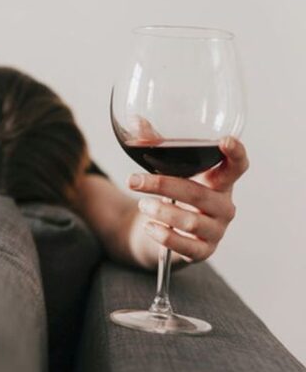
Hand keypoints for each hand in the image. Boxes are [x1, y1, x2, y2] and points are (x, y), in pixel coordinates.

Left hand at [127, 137, 248, 261]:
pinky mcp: (203, 251)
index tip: (225, 140)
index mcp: (219, 181)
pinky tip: (148, 226)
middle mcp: (223, 205)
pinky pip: (185, 246)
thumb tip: (134, 120)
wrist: (160, 232)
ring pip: (190, 222)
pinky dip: (164, 235)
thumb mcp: (165, 169)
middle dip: (162, 185)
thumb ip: (153, 144)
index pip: (237, 166)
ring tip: (141, 204)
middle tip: (133, 180)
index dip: (236, 154)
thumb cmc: (170, 193)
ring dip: (161, 211)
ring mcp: (216, 230)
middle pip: (198, 194)